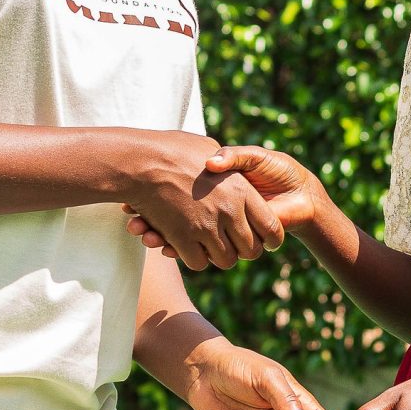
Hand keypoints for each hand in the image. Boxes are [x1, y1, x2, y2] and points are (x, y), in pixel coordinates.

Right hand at [118, 132, 286, 272]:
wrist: (140, 159)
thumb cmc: (172, 149)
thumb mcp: (207, 147)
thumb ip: (225, 159)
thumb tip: (230, 170)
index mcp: (241, 189)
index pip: (270, 226)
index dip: (269, 238)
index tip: (263, 240)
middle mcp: (228, 210)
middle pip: (250, 250)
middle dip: (242, 252)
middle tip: (234, 247)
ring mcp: (205, 226)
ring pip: (224, 260)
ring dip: (217, 257)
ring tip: (210, 247)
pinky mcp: (183, 238)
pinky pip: (198, 262)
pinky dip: (194, 259)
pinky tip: (188, 247)